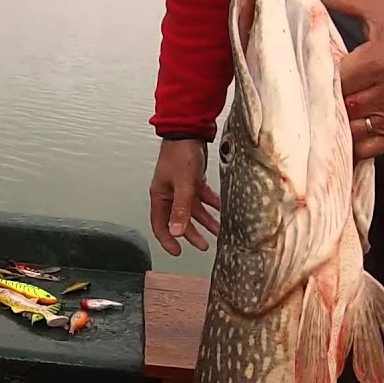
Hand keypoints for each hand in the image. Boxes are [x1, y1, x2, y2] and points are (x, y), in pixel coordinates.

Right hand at [149, 139, 220, 256]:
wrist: (189, 130)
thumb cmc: (180, 153)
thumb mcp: (183, 184)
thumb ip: (180, 210)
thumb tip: (176, 232)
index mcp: (160, 196)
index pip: (160, 225)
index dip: (168, 240)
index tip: (178, 252)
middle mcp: (169, 194)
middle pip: (179, 220)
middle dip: (191, 234)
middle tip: (204, 246)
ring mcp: (182, 187)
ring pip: (194, 210)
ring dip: (206, 221)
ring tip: (219, 231)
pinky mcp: (194, 180)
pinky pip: (203, 197)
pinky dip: (212, 204)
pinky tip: (223, 210)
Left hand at [297, 0, 383, 159]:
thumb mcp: (376, 7)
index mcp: (378, 60)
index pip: (335, 78)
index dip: (319, 77)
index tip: (310, 72)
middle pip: (342, 106)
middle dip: (325, 102)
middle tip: (310, 96)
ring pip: (354, 130)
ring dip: (337, 124)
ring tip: (324, 115)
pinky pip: (372, 148)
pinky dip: (355, 145)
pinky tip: (344, 136)